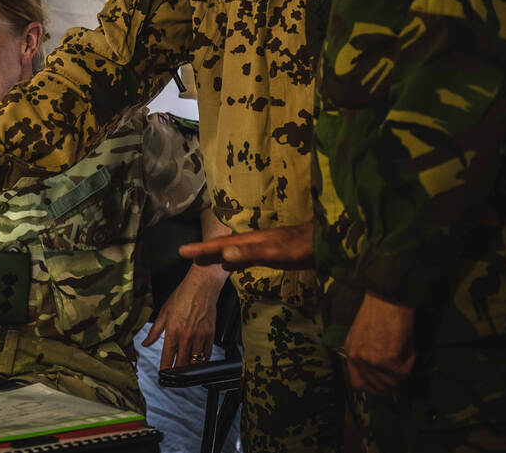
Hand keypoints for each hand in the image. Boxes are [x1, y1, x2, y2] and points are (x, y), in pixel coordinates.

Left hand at [141, 263, 227, 368]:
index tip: (163, 377)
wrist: (201, 288)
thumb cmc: (182, 297)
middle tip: (173, 379)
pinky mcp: (210, 335)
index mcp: (173, 332)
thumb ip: (154, 331)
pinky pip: (207, 354)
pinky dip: (202, 361)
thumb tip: (145, 343)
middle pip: (182, 364)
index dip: (164, 370)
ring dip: (189, 369)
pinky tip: (198, 362)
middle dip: (176, 374)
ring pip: (195, 361)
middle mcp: (186, 337)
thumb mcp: (163, 312)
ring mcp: (200, 337)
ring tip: (185, 372)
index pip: (167, 357)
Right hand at [178, 222, 313, 268]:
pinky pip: (243, 257)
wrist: (323, 242)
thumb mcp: (276, 251)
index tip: (181, 251)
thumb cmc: (301, 246)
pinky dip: (233, 260)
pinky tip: (231, 265)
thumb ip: (251, 253)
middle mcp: (252, 242)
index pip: (220, 245)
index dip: (202, 248)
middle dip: (205, 250)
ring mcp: (261, 247)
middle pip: (223, 246)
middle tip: (186, 256)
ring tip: (202, 260)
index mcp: (250, 240)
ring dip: (217, 255)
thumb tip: (224, 255)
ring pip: (232, 251)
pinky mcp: (270, 253)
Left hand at [344, 291, 415, 393]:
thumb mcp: (367, 337)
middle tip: (404, 371)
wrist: (388, 297)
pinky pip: (403, 372)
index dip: (375, 389)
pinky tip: (408, 348)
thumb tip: (387, 380)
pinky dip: (410, 362)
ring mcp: (369, 359)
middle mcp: (356, 357)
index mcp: (350, 352)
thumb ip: (370, 357)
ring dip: (403, 372)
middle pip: (376, 387)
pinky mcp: (386, 359)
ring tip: (405, 353)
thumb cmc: (382, 313)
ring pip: (391, 383)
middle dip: (393, 383)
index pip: (358, 383)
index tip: (388, 386)